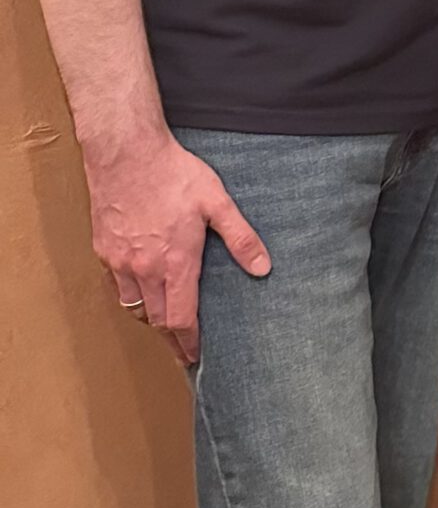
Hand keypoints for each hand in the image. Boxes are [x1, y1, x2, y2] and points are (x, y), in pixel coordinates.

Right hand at [81, 127, 270, 363]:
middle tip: (183, 350)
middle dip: (171, 338)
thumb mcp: (217, 202)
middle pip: (156, 319)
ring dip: (151, 319)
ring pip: (134, 305)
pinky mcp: (103, 248)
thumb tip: (263, 268)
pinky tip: (141, 294)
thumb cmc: (173, 173)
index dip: (188, 342)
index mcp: (175, 263)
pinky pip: (116, 286)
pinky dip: (131, 297)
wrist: (125, 151)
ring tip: (165, 326)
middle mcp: (144, 269)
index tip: (196, 356)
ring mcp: (119, 261)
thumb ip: (241, 238)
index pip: (180, 319)